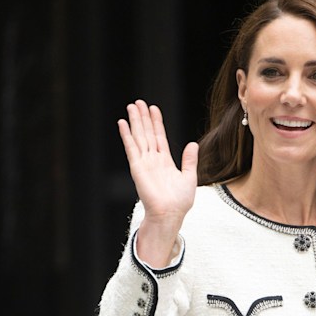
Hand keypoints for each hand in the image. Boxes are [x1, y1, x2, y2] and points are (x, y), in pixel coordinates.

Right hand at [118, 99, 198, 265]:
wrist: (171, 213)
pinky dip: (127, 135)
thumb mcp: (189, 176)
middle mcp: (153, 159)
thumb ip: (189, 160)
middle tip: (139, 102)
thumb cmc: (180, 201)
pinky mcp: (137, 167)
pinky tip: (122, 124)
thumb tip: (193, 144)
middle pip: (147, 133)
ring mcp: (144, 162)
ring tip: (131, 106)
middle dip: (143, 117)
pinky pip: (131, 148)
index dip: (156, 122)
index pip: (159, 136)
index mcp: (165, 161)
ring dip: (135, 121)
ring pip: (139, 136)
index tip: (154, 108)